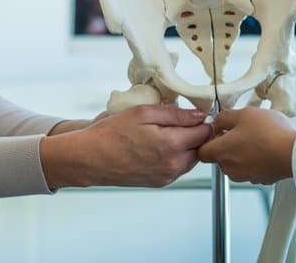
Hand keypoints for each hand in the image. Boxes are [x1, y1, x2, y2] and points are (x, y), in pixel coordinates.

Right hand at [40, 104, 210, 188]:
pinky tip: (161, 145)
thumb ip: (175, 114)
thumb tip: (198, 114)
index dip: (202, 119)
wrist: (91, 158)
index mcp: (171, 145)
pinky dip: (176, 156)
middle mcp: (172, 165)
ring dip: (187, 145)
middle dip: (196, 133)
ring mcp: (166, 176)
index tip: (195, 111)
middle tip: (181, 120)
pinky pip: (178, 168)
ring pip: (191, 159)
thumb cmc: (112, 133)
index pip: (204, 132)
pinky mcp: (159, 183)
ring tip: (169, 132)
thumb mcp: (143, 113)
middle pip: (201, 147)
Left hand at [198, 107, 295, 184]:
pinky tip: (266, 147)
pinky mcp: (259, 179)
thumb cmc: (268, 133)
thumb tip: (217, 121)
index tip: (218, 130)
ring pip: (235, 162)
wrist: (293, 153)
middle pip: (219, 156)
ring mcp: (244, 176)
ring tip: (257, 137)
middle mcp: (229, 168)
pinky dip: (254, 159)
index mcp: (221, 152)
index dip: (208, 139)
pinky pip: (250, 168)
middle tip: (241, 130)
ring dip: (241, 152)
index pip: (202, 151)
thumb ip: (224, 117)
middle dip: (227, 144)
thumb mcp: (243, 113)